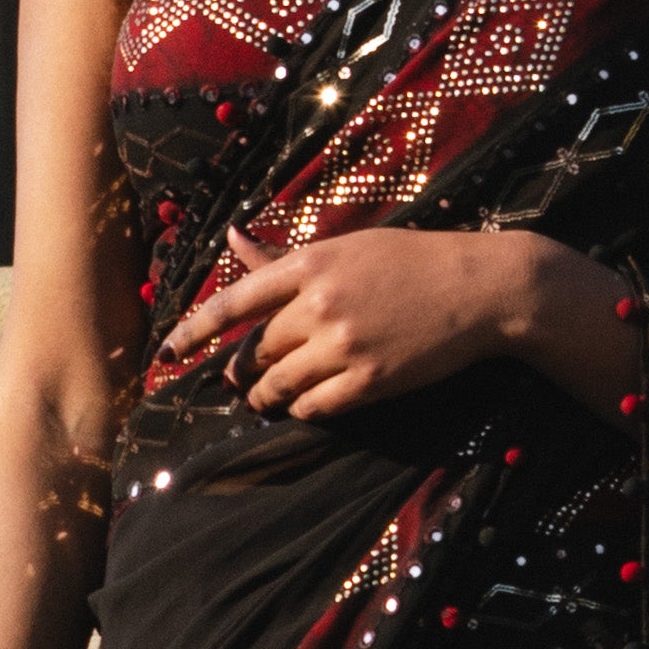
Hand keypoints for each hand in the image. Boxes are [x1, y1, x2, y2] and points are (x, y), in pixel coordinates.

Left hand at [162, 227, 634, 421]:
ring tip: (265, 398)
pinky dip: (304, 410)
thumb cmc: (415, 259)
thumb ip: (286, 257)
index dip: (193, 331)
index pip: (234, 302)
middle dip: (241, 370)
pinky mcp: (370, 381)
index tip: (167, 352)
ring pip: (278, 385)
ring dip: (266, 397)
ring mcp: (344, 344)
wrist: (481, 288)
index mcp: (311, 263)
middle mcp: (319, 304)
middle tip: (238, 379)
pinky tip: (307, 405)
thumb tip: (233, 239)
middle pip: (255, 351)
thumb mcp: (349, 246)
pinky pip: (314, 407)